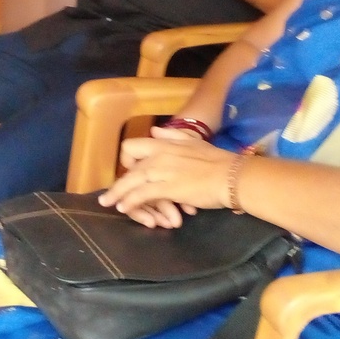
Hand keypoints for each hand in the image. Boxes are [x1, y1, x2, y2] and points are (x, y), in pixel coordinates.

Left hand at [98, 127, 234, 227]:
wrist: (232, 176)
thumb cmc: (217, 161)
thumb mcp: (193, 142)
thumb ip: (172, 136)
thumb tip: (155, 130)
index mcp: (165, 143)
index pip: (133, 146)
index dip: (127, 159)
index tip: (127, 171)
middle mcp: (159, 155)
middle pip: (128, 166)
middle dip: (117, 181)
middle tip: (107, 194)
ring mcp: (162, 171)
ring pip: (131, 181)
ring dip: (117, 193)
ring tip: (108, 203)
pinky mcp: (168, 188)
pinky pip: (142, 194)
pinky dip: (131, 201)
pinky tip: (124, 208)